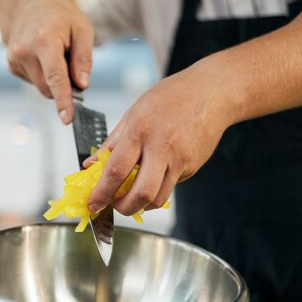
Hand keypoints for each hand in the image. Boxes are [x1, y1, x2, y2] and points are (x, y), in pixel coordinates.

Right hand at [0, 0, 93, 123]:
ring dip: (53, 79)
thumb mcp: (83, 29)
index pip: (55, 78)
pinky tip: (43, 58)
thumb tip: (82, 85)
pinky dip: (43, 75)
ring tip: (55, 55)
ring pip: (41, 87)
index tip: (67, 118)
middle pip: (49, 88)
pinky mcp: (12, 65)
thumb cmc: (60, 15)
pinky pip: (34, 82)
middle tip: (71, 64)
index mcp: (44, 41)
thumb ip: (84, 59)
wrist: (31, 2)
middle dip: (63, 86)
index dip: (63, 100)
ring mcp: (15, 59)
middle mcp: (24, 51)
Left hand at [83, 61, 234, 215]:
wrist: (211, 93)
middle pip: (141, 193)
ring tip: (130, 196)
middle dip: (124, 208)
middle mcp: (161, 147)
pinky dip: (157, 190)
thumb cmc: (170, 98)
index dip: (102, 192)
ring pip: (158, 198)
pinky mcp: (192, 167)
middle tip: (114, 206)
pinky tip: (152, 178)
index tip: (93, 204)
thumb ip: (111, 143)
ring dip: (140, 205)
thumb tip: (90, 165)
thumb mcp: (133, 113)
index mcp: (140, 130)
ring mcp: (179, 159)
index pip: (117, 170)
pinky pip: (170, 187)